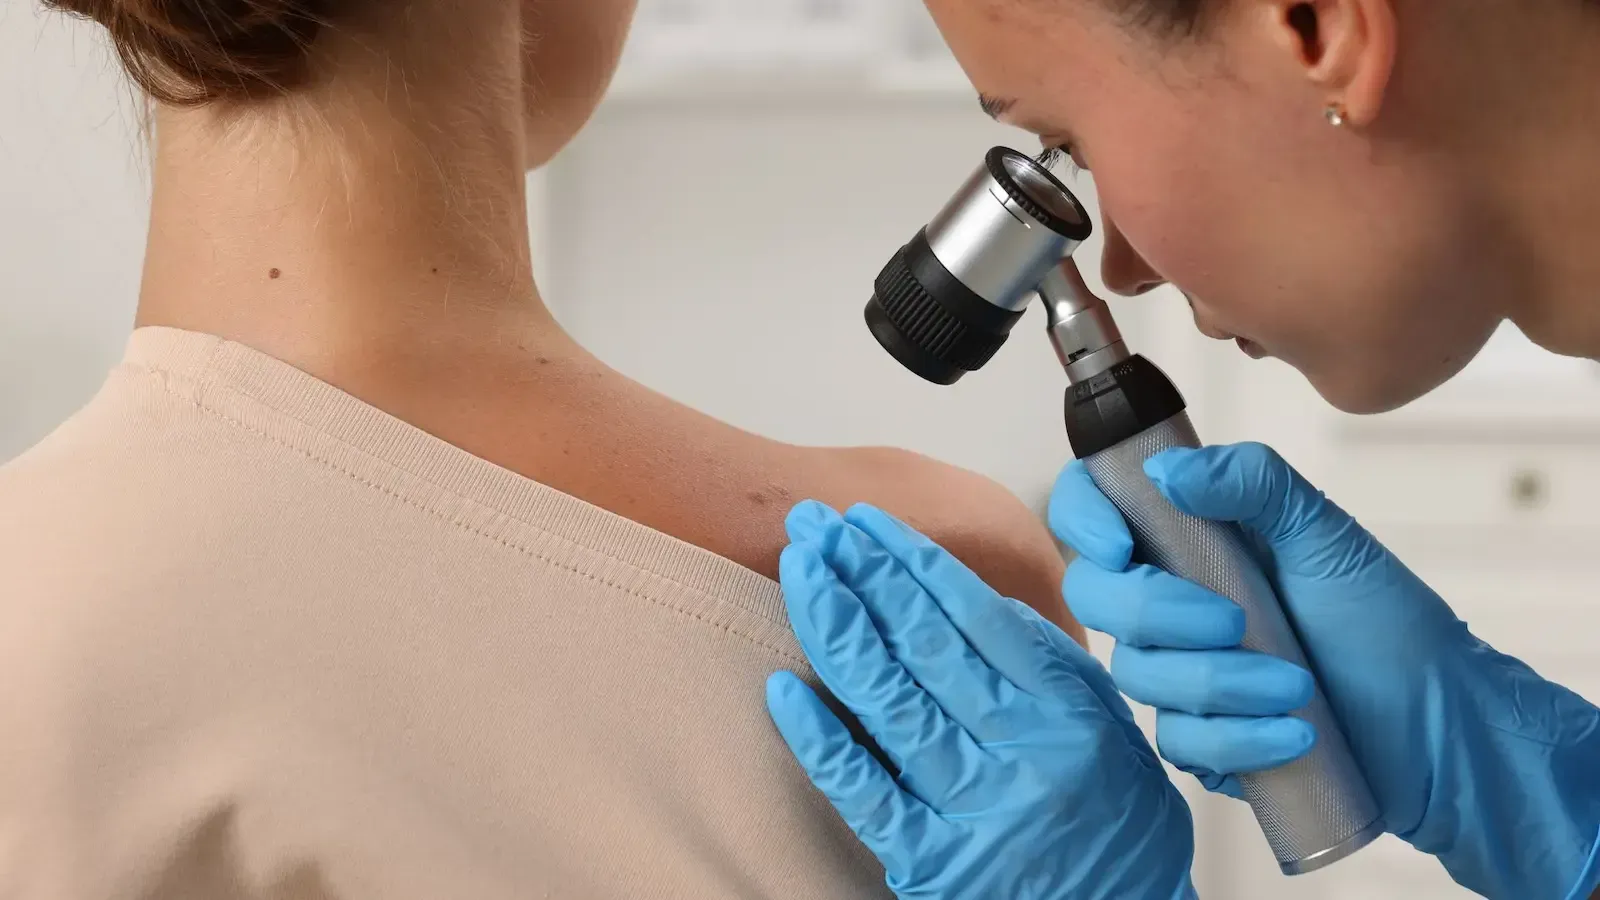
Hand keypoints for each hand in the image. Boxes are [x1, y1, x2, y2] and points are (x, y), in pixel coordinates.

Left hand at [766, 501, 1196, 899]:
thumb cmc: (1113, 820)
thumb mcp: (1105, 723)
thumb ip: (1043, 657)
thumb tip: (969, 595)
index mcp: (1062, 708)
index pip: (974, 614)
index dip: (913, 560)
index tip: (865, 521)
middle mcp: (1021, 750)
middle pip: (924, 643)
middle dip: (863, 574)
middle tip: (813, 527)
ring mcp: (974, 807)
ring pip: (890, 702)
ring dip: (836, 629)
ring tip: (799, 575)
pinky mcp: (933, 862)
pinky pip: (864, 790)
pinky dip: (820, 739)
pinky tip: (784, 691)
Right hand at [1052, 442, 1599, 899]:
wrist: (1440, 722)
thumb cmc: (1386, 622)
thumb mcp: (1327, 534)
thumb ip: (1255, 483)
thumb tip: (1170, 471)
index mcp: (1189, 539)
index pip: (1095, 512)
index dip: (1084, 521)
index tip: (1118, 546)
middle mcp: (1172, 602)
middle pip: (1098, 599)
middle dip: (1157, 613)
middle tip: (1234, 621)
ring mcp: (1181, 673)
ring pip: (1141, 676)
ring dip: (1217, 683)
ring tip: (1296, 686)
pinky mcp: (1203, 739)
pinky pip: (1180, 743)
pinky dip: (1237, 740)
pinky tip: (1294, 734)